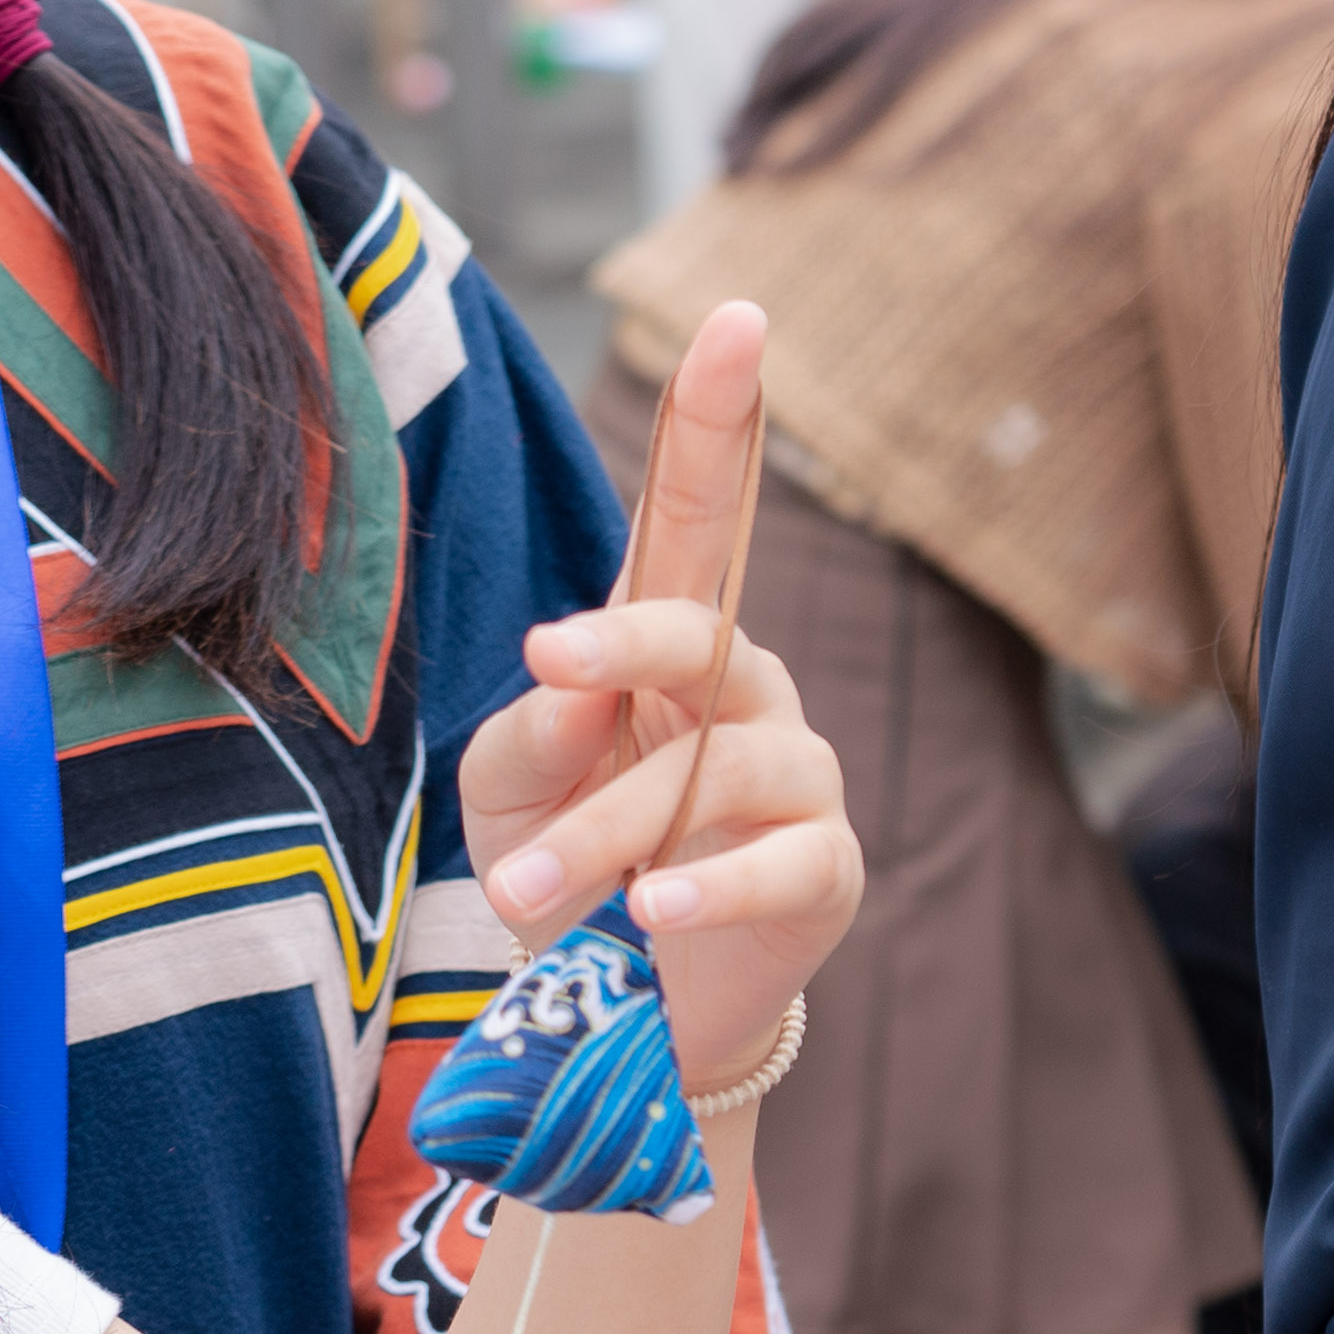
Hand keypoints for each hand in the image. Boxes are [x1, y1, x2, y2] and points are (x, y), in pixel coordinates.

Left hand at [463, 301, 859, 1092]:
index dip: (719, 418)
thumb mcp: (507, 787)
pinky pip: (785, 856)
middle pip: (711, 628)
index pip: (698, 515)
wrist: (616, 1014)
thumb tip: (572, 668)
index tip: (736, 320)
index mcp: (667, 647)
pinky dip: (713, 882)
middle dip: (630, 642)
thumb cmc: (562, 864)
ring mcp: (796, 776)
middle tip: (550, 661)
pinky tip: (654, 910)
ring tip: (524, 887)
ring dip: (614, 823)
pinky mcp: (826, 869)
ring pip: (725, 759)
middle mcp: (745, 690)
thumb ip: (534, 721)